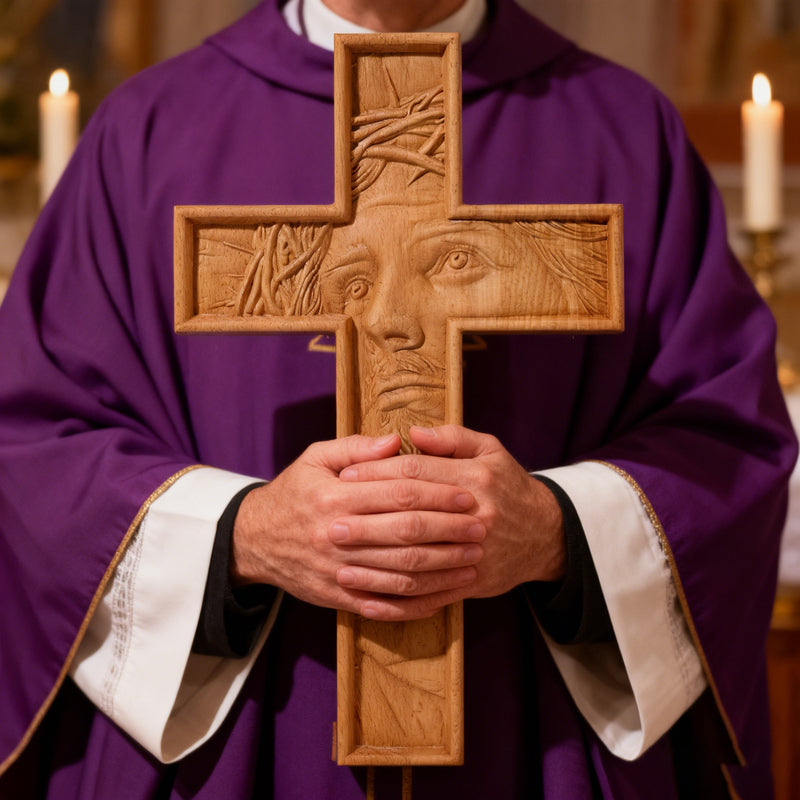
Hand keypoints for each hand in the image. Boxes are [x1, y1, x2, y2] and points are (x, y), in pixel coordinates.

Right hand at [231, 433, 486, 620]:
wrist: (254, 540)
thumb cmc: (293, 492)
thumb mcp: (315, 457)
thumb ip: (356, 447)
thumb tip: (398, 441)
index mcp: (335, 495)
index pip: (398, 493)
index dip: (438, 493)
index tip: (468, 494)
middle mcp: (336, 534)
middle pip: (405, 534)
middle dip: (449, 531)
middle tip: (481, 527)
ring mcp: (337, 570)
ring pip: (400, 573)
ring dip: (442, 569)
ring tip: (473, 561)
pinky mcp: (337, 597)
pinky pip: (382, 605)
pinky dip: (415, 605)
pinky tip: (442, 597)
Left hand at [338, 425, 565, 600]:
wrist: (545, 534)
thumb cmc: (508, 486)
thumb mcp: (490, 450)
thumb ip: (452, 438)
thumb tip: (412, 432)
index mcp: (475, 478)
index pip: (416, 472)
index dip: (377, 473)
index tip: (344, 476)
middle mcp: (475, 515)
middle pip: (411, 517)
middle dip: (367, 520)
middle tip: (330, 521)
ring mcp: (473, 553)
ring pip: (417, 562)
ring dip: (375, 565)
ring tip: (339, 563)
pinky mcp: (472, 583)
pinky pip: (429, 596)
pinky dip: (396, 601)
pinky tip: (366, 600)